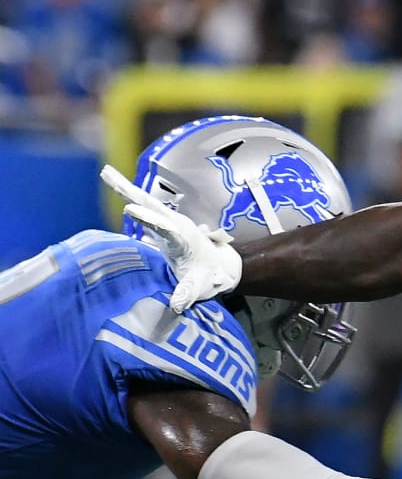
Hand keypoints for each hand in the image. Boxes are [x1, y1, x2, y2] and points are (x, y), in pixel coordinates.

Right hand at [101, 165, 242, 311]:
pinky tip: (113, 182)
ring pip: (145, 202)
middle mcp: (176, 226)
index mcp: (184, 242)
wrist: (219, 265)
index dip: (150, 222)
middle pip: (152, 207)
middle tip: (109, 176)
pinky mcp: (161, 223)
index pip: (167, 231)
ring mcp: (169, 222)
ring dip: (125, 188)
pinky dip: (127, 194)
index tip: (130, 211)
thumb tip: (177, 305)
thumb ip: (188, 294)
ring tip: (105, 172)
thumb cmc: (209, 278)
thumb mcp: (200, 288)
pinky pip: (142, 206)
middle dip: (132, 193)